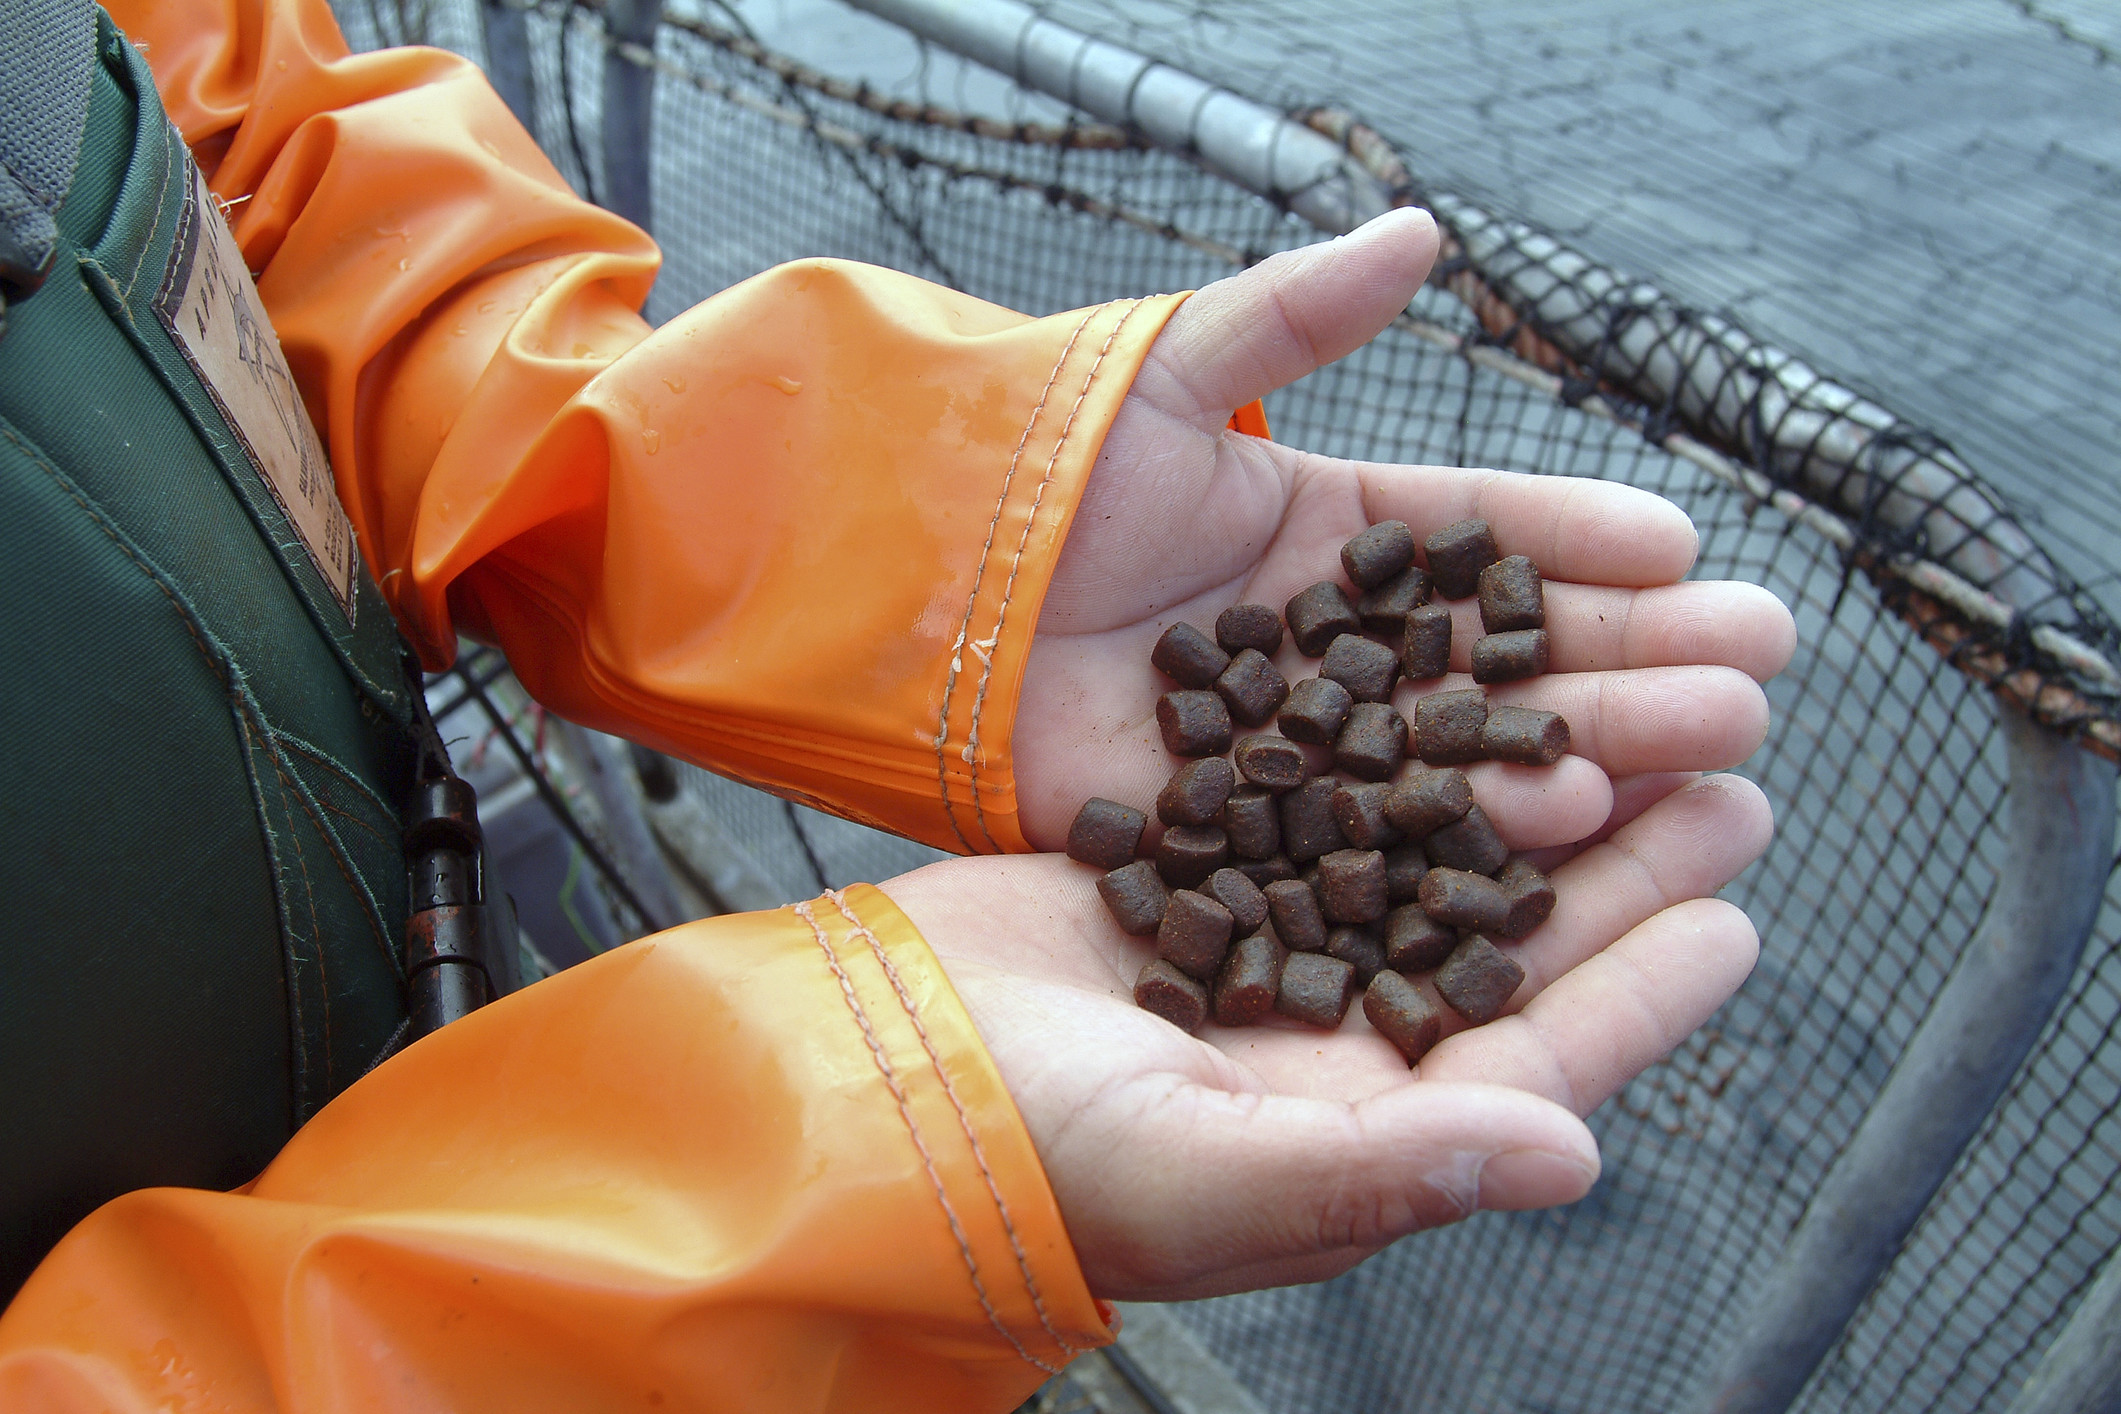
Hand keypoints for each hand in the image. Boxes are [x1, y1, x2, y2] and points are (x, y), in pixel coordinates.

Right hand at [882, 769, 1770, 1299]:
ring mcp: (1269, 949)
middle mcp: (1332, 1042)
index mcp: (1356, 1131)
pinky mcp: (1205, 867)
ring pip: (1435, 857)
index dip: (1639, 993)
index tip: (1735, 917)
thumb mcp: (1208, 1172)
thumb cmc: (1031, 1148)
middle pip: (1504, 942)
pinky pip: (1334, 796)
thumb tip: (1578, 1157)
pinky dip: (1403, 745)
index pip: (1532, 1060)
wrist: (871, 1060)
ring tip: (1624, 714)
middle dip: (1617, 866)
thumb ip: (1388, 1171)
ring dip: (1530, 790)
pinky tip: (1458, 687)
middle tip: (1725, 773)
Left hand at [1012, 208, 1794, 850]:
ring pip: (1467, 754)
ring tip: (1711, 742)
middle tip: (1754, 669)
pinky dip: (1472, 834)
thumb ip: (1292, 320)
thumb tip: (1421, 231)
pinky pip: (1380, 837)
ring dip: (1593, 747)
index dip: (1579, 543)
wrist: (912, 594)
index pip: (1482, 542)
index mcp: (1332, 539)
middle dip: (1631, 660)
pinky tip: (1576, 824)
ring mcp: (1305, 750)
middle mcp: (1340, 654)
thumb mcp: (1170, 379)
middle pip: (1505, 660)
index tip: (1686, 546)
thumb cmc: (1037, 471)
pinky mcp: (1256, 831)